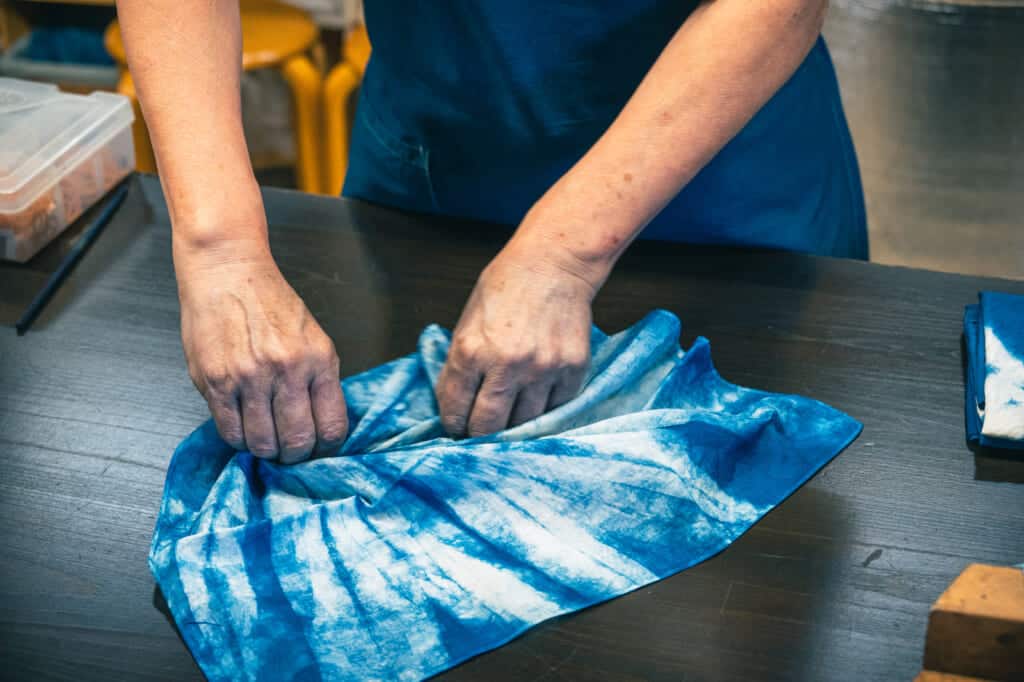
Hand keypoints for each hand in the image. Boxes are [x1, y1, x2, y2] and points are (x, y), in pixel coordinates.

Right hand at [175, 240, 347, 462]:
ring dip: (266, 450)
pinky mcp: (215, 381)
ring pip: (262, 443)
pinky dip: (239, 440)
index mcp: (319, 360)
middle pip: (297, 441)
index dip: (326, 447)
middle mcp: (287, 371)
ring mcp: (249, 378)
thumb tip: (321, 423)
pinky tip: (244, 430)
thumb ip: (318, 379)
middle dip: (296, 455)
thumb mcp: (313, 337)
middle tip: (291, 452)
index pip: (332, 426)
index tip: (319, 448)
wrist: (227, 271)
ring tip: (266, 441)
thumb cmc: (270, 302)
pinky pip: (230, 431)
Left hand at [436, 236, 602, 436]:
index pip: (456, 410)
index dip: (454, 425)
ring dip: (515, 423)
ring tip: (511, 412)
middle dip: (481, 433)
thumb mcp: (467, 322)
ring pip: (524, 423)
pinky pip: (556, 408)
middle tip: (481, 430)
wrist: (554, 264)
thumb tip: (456, 406)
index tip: (458, 428)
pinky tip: (538, 393)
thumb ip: (460, 365)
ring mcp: (543, 369)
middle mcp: (507, 364)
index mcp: (472, 351)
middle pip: (489, 427)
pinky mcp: (572, 369)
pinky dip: (545, 407)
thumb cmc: (506, 287)